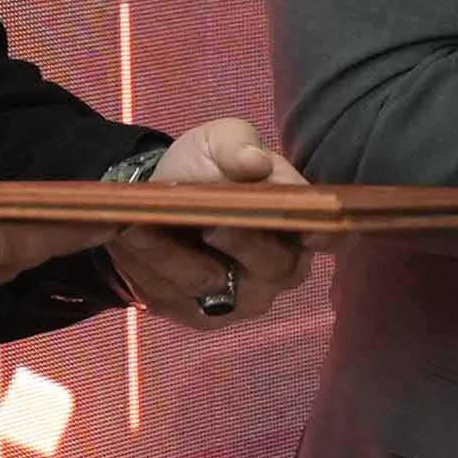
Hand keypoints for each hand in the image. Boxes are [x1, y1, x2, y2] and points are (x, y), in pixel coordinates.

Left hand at [102, 117, 314, 330]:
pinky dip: (147, 267)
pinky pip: (173, 296)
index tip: (310, 232)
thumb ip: (239, 146)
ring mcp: (241, 299)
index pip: (331, 238)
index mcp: (299, 224)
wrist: (156, 197)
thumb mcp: (220, 141)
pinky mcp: (201, 316)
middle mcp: (280, 269)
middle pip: (272, 267)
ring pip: (211, 282)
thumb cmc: (205, 169)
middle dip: (241, 243)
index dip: (328, 238)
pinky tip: (126, 239)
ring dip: (171, 253)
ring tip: (139, 224)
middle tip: (210, 222)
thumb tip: (255, 163)